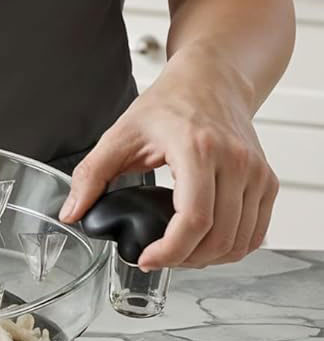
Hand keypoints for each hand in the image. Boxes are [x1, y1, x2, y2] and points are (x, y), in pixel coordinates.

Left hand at [58, 45, 278, 268]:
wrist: (209, 81)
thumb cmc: (167, 105)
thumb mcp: (120, 134)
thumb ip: (91, 175)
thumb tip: (72, 213)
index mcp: (197, 149)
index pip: (193, 219)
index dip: (170, 250)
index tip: (146, 259)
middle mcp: (235, 162)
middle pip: (218, 236)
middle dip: (186, 259)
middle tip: (158, 258)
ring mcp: (256, 173)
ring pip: (240, 241)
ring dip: (210, 258)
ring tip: (179, 253)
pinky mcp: (267, 181)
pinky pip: (256, 232)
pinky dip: (232, 248)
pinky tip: (206, 244)